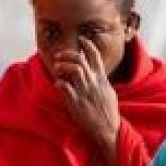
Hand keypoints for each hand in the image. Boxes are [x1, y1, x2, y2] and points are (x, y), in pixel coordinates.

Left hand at [52, 37, 120, 151]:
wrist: (107, 127)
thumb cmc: (107, 110)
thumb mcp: (108, 91)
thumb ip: (101, 80)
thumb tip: (96, 72)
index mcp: (101, 79)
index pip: (95, 57)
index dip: (88, 45)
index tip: (81, 39)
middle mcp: (93, 82)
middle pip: (80, 60)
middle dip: (68, 54)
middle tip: (58, 55)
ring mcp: (85, 91)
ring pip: (74, 70)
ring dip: (63, 66)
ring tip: (56, 67)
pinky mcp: (77, 102)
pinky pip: (66, 87)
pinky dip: (59, 83)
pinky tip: (57, 84)